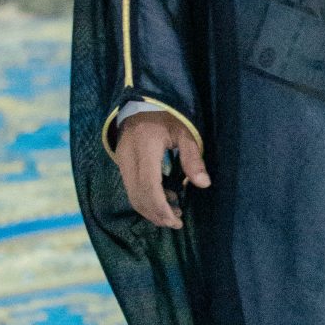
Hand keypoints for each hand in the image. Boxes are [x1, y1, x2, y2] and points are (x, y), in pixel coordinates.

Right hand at [115, 110, 210, 228]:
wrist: (141, 102)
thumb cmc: (166, 115)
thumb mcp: (185, 131)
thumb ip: (193, 157)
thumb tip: (203, 184)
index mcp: (145, 148)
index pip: (149, 187)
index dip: (161, 208)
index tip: (176, 220)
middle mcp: (129, 157)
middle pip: (138, 196)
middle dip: (157, 214)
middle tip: (177, 223)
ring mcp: (122, 161)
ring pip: (132, 195)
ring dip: (151, 210)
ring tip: (174, 214)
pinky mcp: (121, 163)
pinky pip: (131, 188)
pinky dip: (146, 199)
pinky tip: (166, 199)